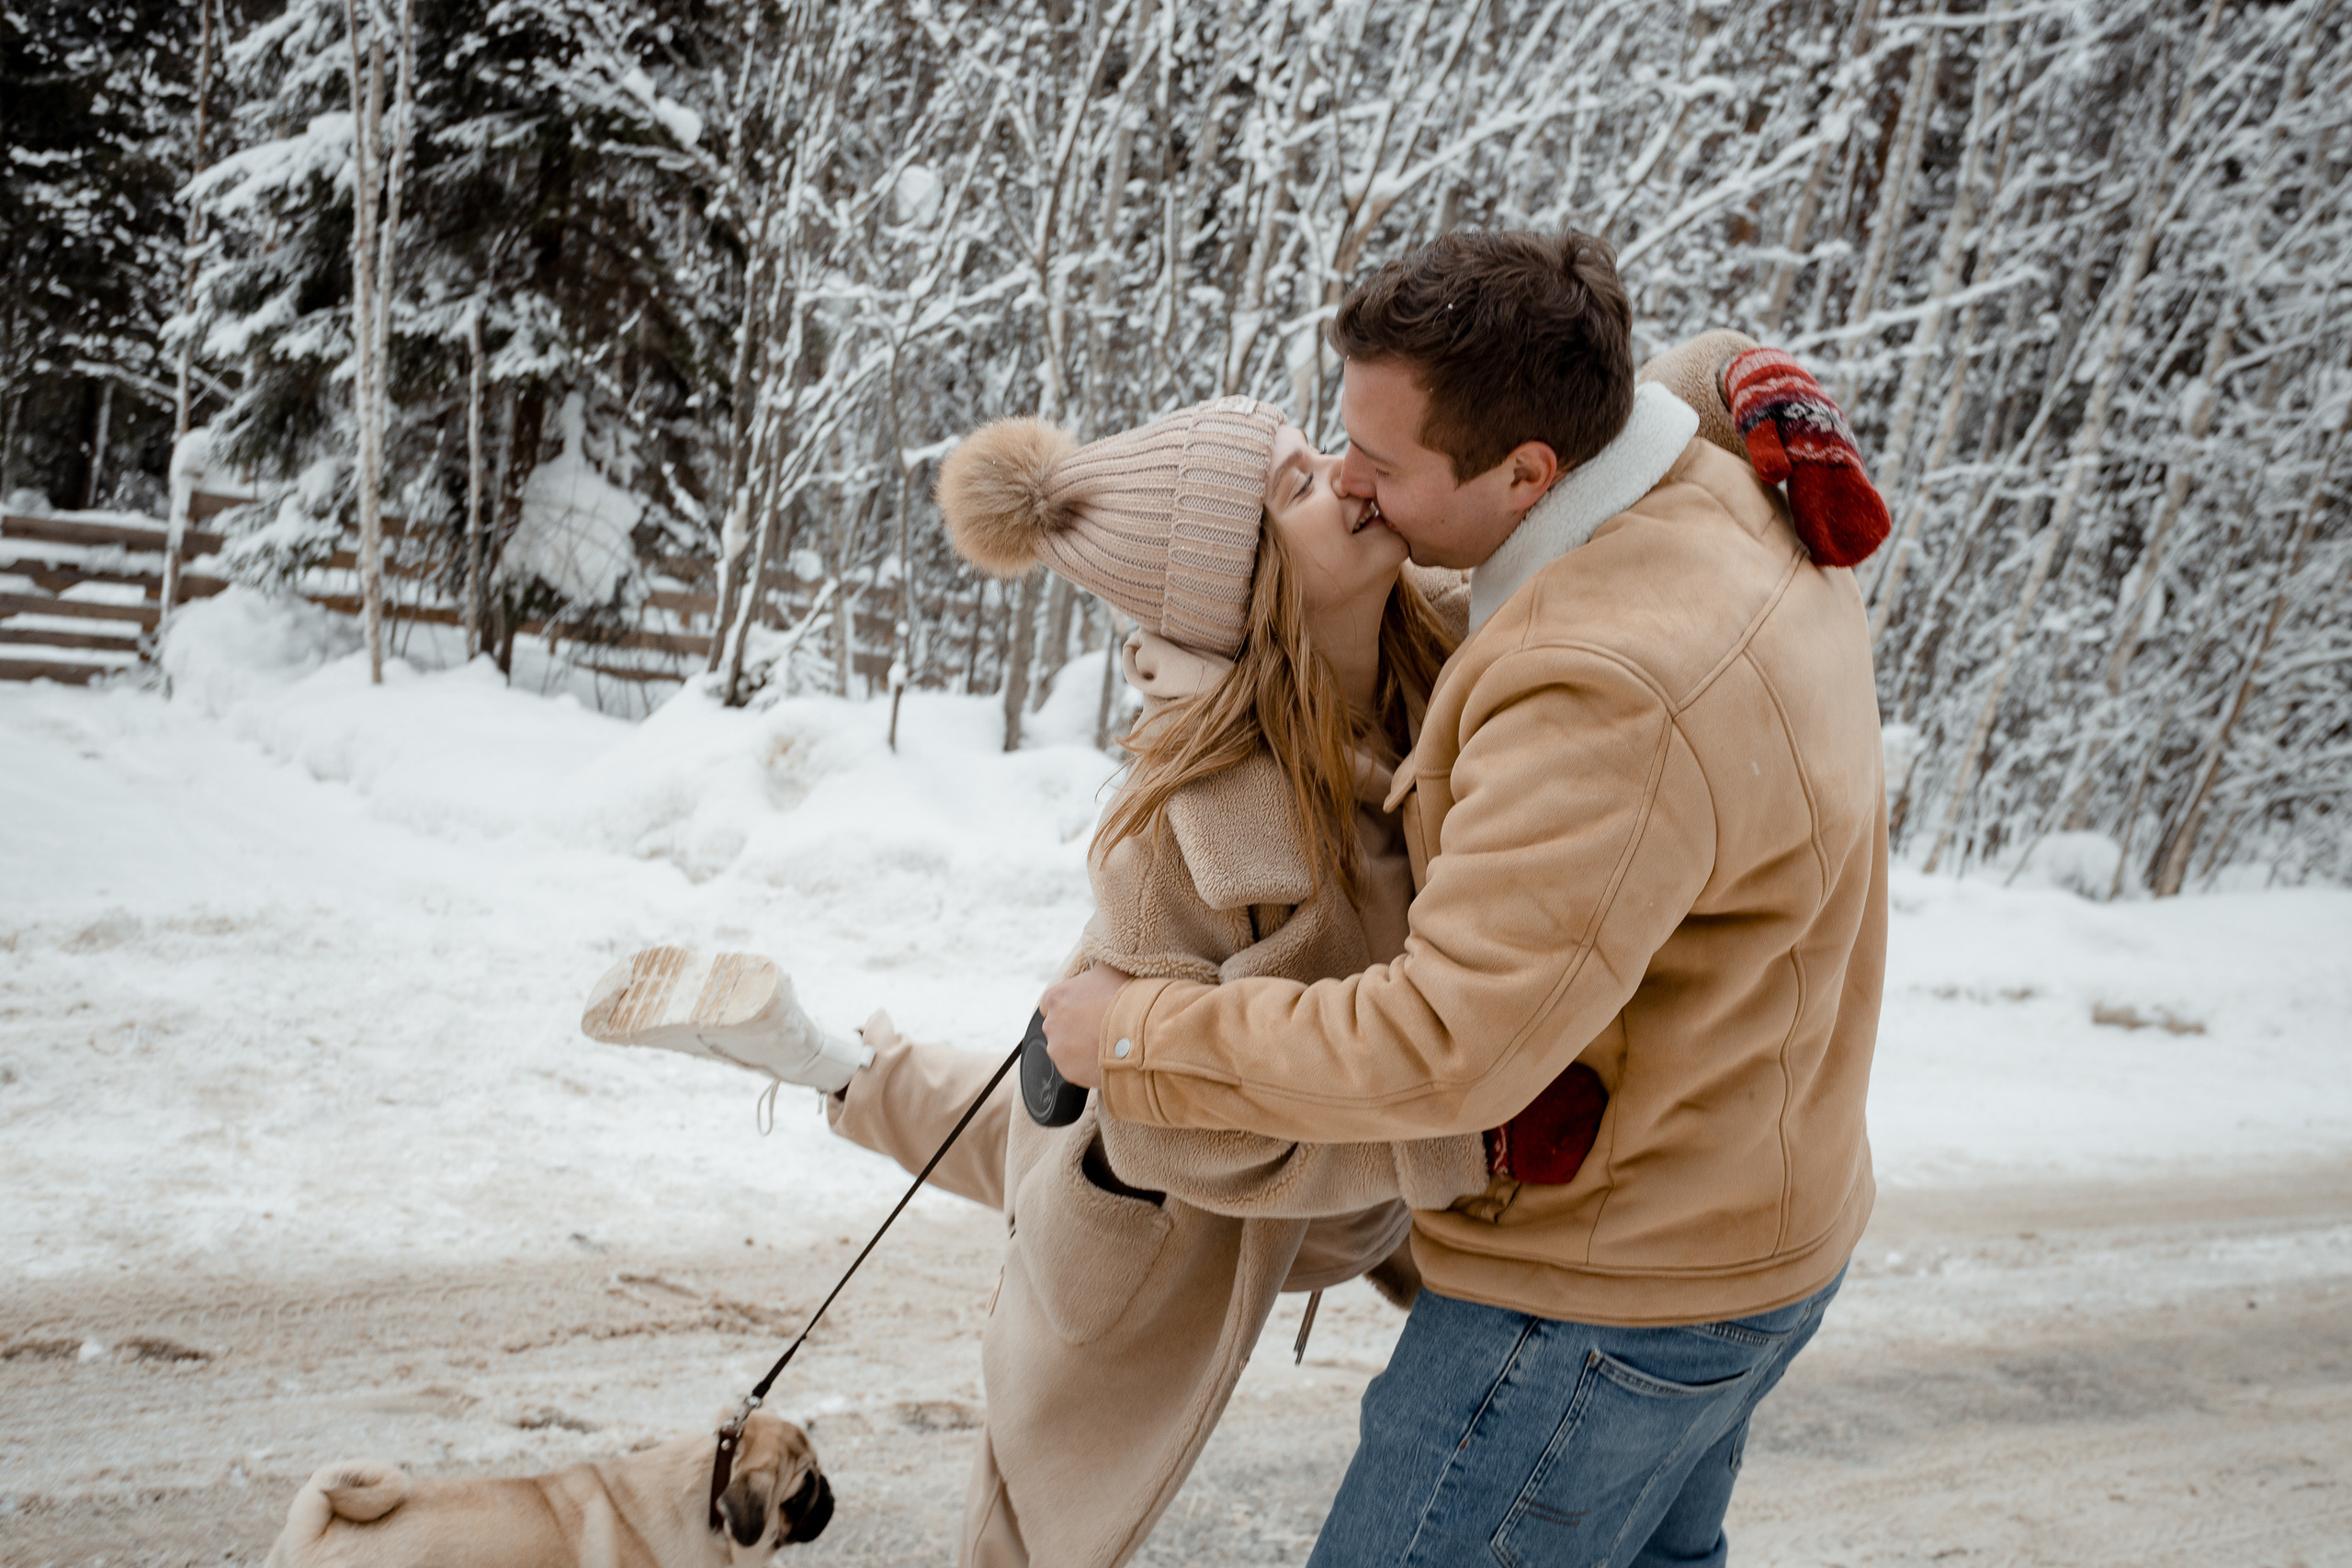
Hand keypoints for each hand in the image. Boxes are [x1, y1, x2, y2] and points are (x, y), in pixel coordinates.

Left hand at [1039, 963, 1129, 1089]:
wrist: (1136, 1034)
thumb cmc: (1123, 999)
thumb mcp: (1109, 970)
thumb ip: (1095, 968)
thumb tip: (1097, 963)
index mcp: (1056, 997)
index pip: (1050, 1002)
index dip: (1068, 1005)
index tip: (1082, 1009)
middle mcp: (1051, 1024)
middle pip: (1059, 1026)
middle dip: (1075, 1027)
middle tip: (1098, 1027)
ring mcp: (1058, 1049)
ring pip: (1066, 1048)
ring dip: (1080, 1047)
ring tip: (1105, 1044)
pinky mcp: (1068, 1071)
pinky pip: (1075, 1068)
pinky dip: (1087, 1065)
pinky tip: (1105, 1058)